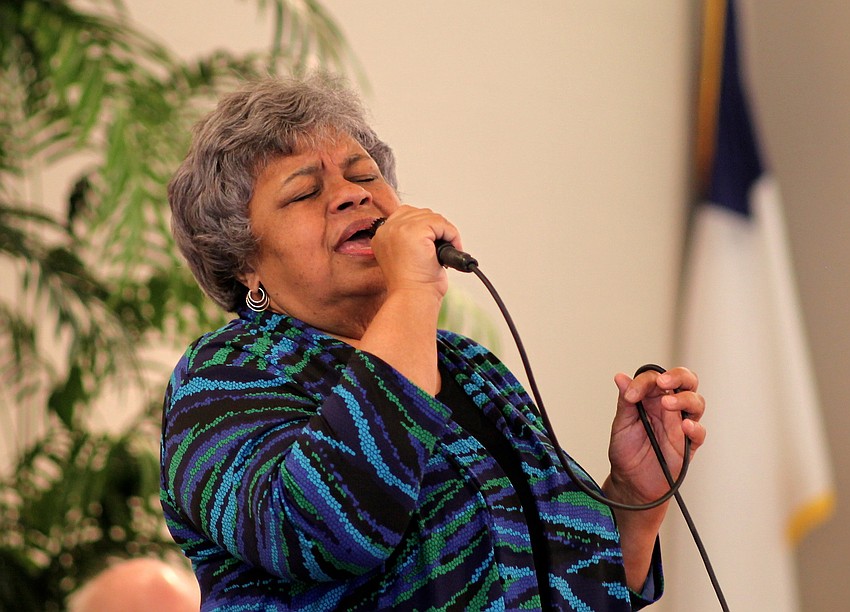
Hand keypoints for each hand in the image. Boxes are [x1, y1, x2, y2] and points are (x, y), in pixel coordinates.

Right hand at [370, 205, 461, 299]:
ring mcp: (399, 228)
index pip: (407, 215)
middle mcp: (387, 229)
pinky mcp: (414, 231)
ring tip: (445, 253)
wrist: (412, 298)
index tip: (432, 245)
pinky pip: (441, 224)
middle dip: (437, 230)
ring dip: (445, 233)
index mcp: (381, 235)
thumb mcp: (406, 257)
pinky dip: (452, 235)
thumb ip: (411, 239)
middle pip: (421, 214)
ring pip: (433, 218)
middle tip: (442, 249)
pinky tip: (449, 252)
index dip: (425, 227)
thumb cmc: (411, 285)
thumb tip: (431, 231)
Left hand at [605, 367, 705, 505]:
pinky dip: (695, 427)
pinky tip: (684, 425)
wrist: (630, 481)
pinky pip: (699, 433)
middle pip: (686, 382)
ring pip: (696, 402)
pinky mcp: (688, 444)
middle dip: (678, 377)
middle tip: (663, 382)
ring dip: (684, 399)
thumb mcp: (622, 424)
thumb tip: (621, 377)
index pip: (656, 378)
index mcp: (652, 399)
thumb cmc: (627, 451)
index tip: (631, 395)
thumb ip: (625, 401)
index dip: (644, 381)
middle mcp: (669, 408)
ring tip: (667, 404)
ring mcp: (680, 425)